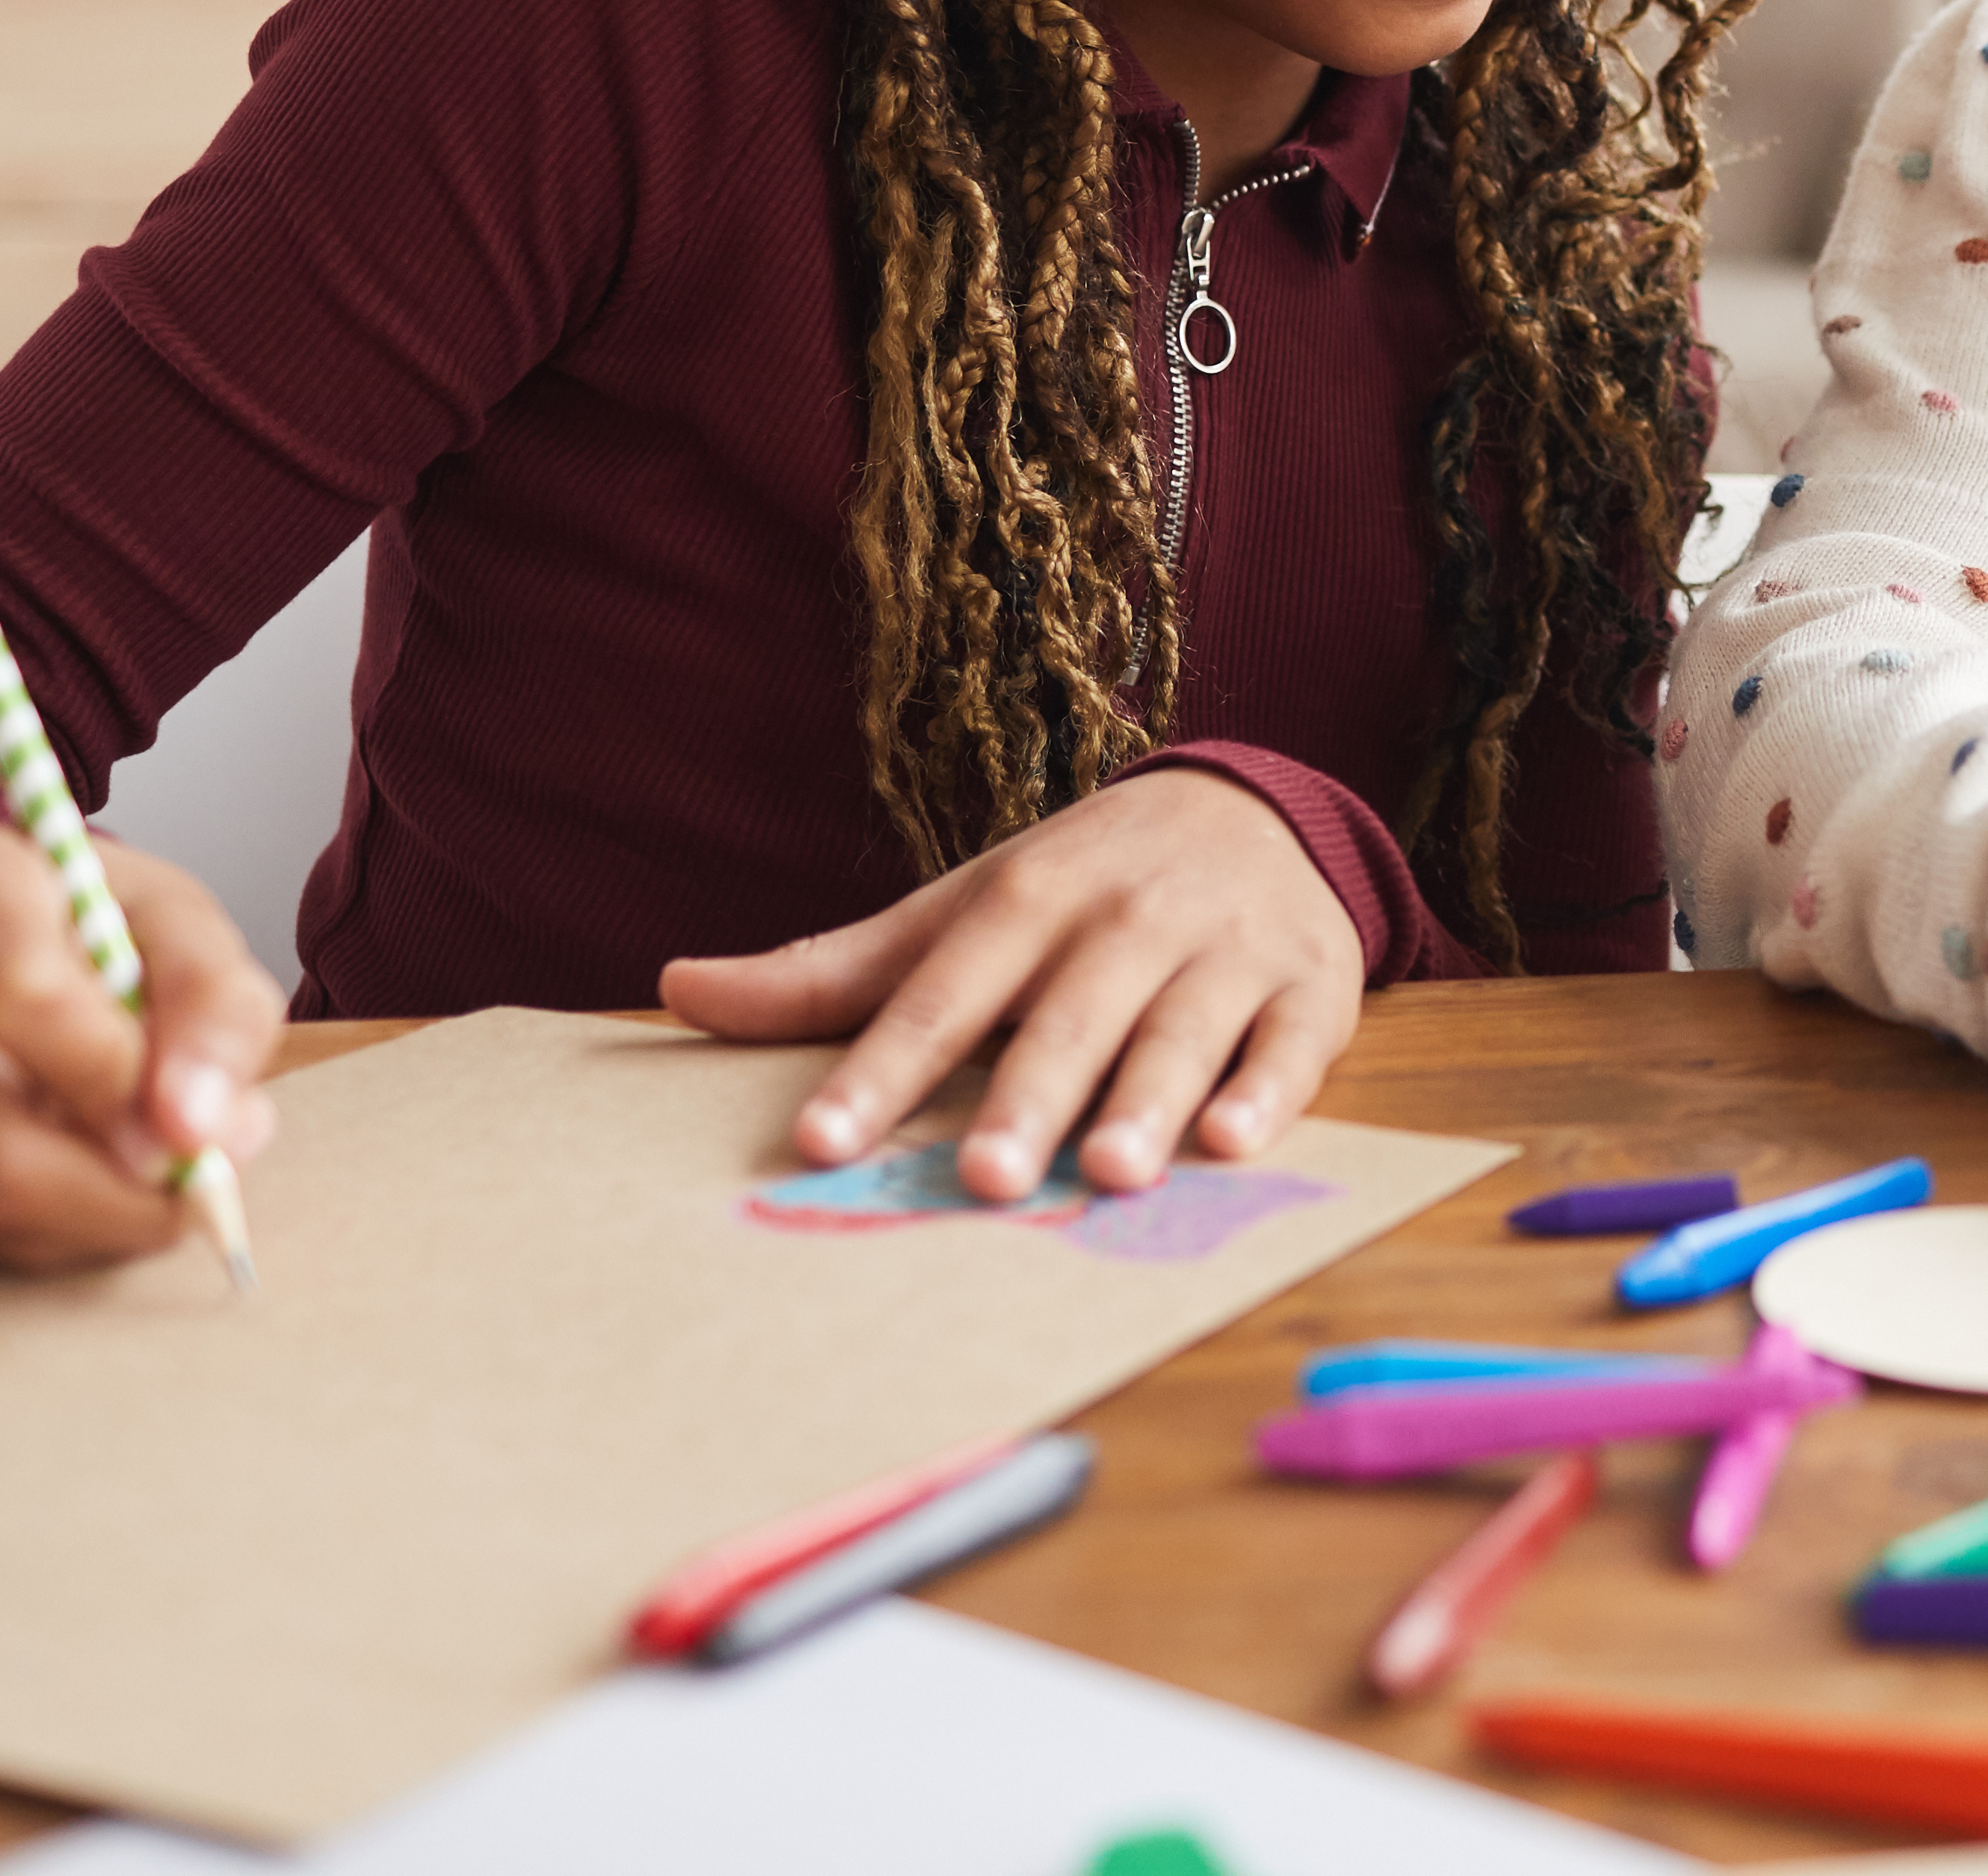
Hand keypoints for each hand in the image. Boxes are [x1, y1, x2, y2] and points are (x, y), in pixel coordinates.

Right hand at [0, 822, 287, 1272]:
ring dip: (102, 1212)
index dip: (112, 1076)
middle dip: (122, 1184)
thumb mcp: (181, 922)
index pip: (9, 993)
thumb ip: (213, 1007)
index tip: (193, 1123)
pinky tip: (93, 1168)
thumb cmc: (91, 920)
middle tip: (203, 1174)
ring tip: (156, 1156)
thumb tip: (197, 1130)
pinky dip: (62, 1224)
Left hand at [660, 764, 1364, 1200]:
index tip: (819, 1140)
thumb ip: (834, 970)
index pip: (943, 991)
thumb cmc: (1083, 887)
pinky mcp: (1312, 984)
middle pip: (1068, 1016)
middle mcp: (1126, 920)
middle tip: (980, 1176)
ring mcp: (1226, 949)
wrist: (1256, 811)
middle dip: (1026, 1096)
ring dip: (1148, 1100)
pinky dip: (1268, 1090)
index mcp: (1028, 898)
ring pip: (1182, 1031)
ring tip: (1110, 1173)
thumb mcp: (964, 909)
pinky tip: (1236, 1141)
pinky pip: (1290, 1043)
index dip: (881, 1067)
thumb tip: (675, 989)